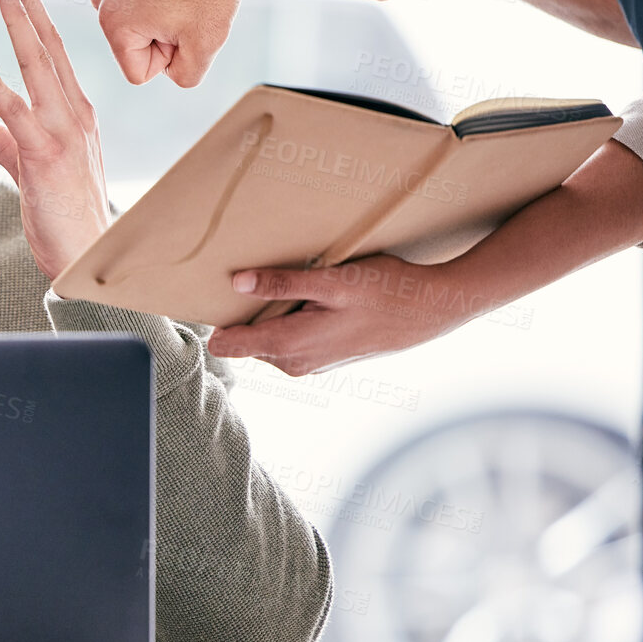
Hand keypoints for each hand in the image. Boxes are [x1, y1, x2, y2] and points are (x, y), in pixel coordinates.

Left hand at [0, 0, 112, 279]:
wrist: (88, 253)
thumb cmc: (63, 214)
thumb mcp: (29, 167)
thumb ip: (2, 140)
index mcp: (74, 111)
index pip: (51, 50)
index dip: (35, 11)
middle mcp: (74, 112)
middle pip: (48, 43)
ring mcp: (63, 131)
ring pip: (38, 64)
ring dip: (19, 22)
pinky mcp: (46, 155)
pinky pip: (18, 112)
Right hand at [89, 0, 244, 86]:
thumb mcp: (206, 43)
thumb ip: (184, 75)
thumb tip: (169, 70)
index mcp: (112, 24)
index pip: (138, 73)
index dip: (170, 58)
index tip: (185, 25)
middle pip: (134, 44)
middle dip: (163, 33)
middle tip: (187, 2)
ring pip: (137, 17)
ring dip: (161, 9)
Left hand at [206, 254, 470, 374]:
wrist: (429, 311)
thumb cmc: (384, 291)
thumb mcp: (332, 281)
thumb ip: (282, 284)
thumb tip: (236, 282)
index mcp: (287, 345)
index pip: (226, 344)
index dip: (216, 318)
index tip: (213, 294)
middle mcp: (292, 362)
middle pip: (244, 338)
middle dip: (246, 311)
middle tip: (260, 277)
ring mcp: (306, 364)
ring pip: (266, 338)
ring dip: (270, 314)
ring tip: (293, 285)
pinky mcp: (319, 359)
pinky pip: (287, 339)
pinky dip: (289, 319)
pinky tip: (310, 299)